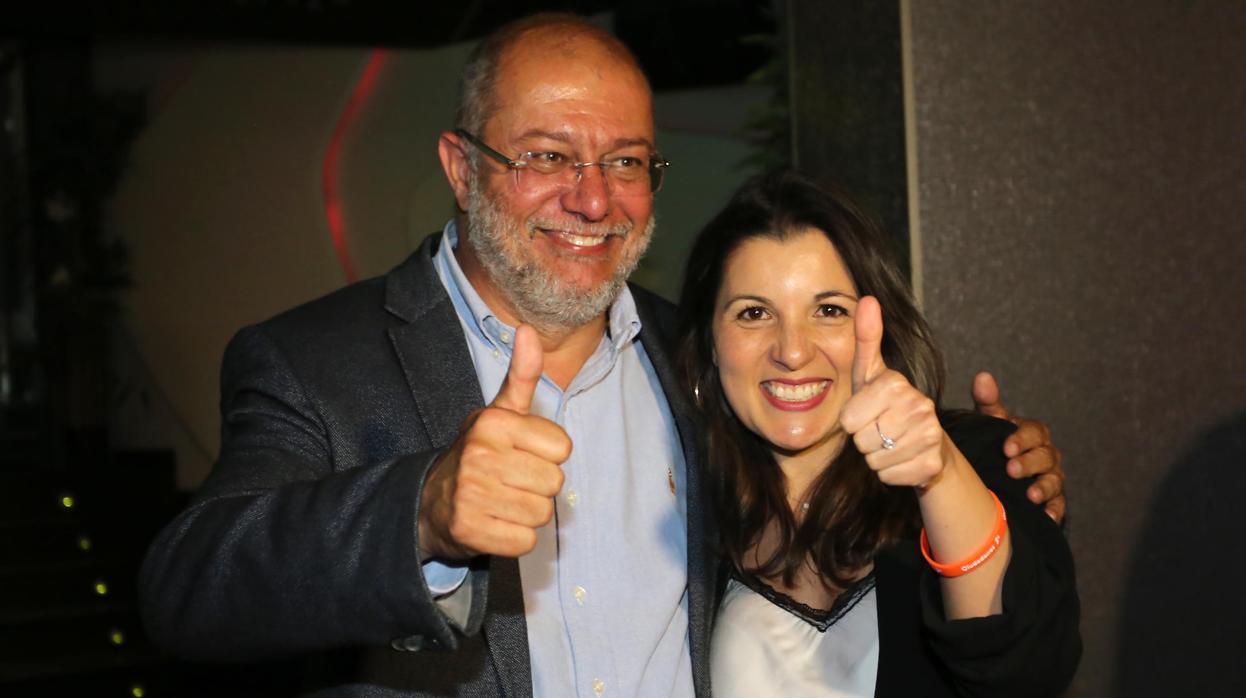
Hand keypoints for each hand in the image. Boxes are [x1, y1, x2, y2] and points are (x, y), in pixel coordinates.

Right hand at [418, 325, 569, 559]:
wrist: (430, 502)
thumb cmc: (479, 454)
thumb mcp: (500, 413)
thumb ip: (521, 375)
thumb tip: (527, 329)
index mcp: (493, 423)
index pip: (563, 448)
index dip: (548, 456)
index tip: (522, 455)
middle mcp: (480, 455)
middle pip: (554, 483)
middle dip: (538, 487)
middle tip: (510, 482)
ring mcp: (472, 493)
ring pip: (542, 513)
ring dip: (527, 514)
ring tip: (502, 502)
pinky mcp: (469, 529)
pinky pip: (525, 541)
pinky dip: (515, 539)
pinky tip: (495, 524)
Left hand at [841, 296, 952, 487]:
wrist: (926, 441)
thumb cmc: (888, 404)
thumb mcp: (872, 373)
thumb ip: (866, 338)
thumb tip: (868, 298)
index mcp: (896, 384)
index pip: (847, 419)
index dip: (852, 421)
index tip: (869, 412)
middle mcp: (918, 406)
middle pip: (859, 441)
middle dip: (864, 440)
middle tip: (881, 429)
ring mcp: (929, 436)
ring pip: (874, 460)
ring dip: (876, 457)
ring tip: (892, 442)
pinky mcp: (932, 464)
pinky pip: (889, 476)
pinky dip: (890, 473)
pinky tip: (903, 458)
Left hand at [972, 372, 1065, 521]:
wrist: (991, 473)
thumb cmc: (993, 442)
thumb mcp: (988, 423)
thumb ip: (987, 403)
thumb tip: (983, 377)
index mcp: (1032, 435)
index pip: (1035, 432)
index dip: (1023, 439)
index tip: (1006, 447)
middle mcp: (1045, 455)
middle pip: (1046, 456)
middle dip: (1030, 463)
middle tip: (1011, 470)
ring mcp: (1050, 477)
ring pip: (1054, 481)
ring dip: (1044, 487)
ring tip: (1031, 495)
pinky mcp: (1051, 501)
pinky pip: (1059, 506)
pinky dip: (1055, 511)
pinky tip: (1047, 516)